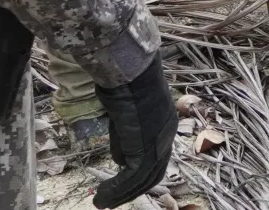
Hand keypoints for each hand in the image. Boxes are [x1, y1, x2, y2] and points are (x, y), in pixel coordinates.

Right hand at [91, 55, 176, 207]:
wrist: (130, 72)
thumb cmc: (125, 82)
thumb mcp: (127, 113)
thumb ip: (126, 136)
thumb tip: (120, 159)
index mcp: (166, 124)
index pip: (157, 158)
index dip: (141, 174)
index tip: (124, 183)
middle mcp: (167, 136)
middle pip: (153, 173)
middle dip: (132, 190)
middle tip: (113, 199)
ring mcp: (159, 142)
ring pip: (142, 180)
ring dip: (120, 194)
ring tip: (102, 202)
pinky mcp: (146, 148)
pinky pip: (132, 177)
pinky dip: (117, 189)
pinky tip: (102, 196)